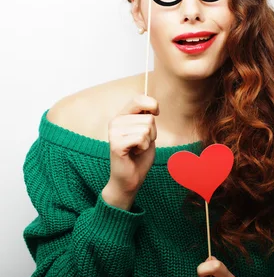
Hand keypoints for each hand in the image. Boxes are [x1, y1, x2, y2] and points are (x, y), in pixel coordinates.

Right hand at [102, 94, 158, 209]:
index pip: (138, 98)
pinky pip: (141, 138)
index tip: (157, 113)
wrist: (130, 178)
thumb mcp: (147, 132)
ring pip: (147, 128)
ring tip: (137, 148)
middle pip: (149, 118)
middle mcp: (115, 121)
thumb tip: (153, 104)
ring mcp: (114, 132)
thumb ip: (147, 117)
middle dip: (152, 132)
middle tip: (141, 143)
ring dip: (148, 141)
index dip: (152, 104)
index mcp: (122, 116)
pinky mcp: (116, 144)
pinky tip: (134, 152)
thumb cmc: (139, 155)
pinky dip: (144, 147)